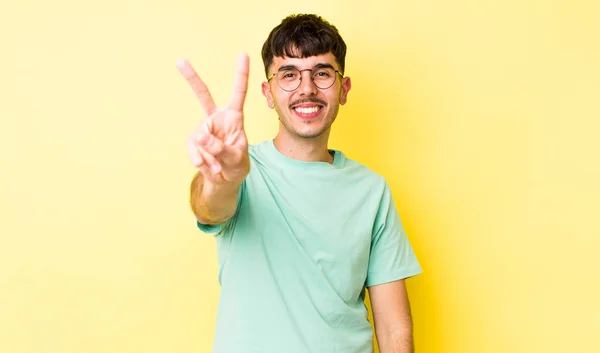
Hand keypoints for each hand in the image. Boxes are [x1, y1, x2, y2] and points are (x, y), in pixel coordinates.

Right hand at [177, 53, 250, 185]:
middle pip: (203, 95)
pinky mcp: (193, 141)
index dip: (241, 74)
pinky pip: (193, 149)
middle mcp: (217, 118)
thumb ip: (222, 148)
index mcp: (234, 117)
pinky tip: (207, 166)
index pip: (238, 93)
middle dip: (191, 78)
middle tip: (179, 60)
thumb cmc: (236, 164)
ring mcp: (203, 128)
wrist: (224, 179)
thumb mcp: (236, 159)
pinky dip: (201, 161)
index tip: (243, 54)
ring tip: (218, 166)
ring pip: (201, 138)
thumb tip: (202, 136)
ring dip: (210, 157)